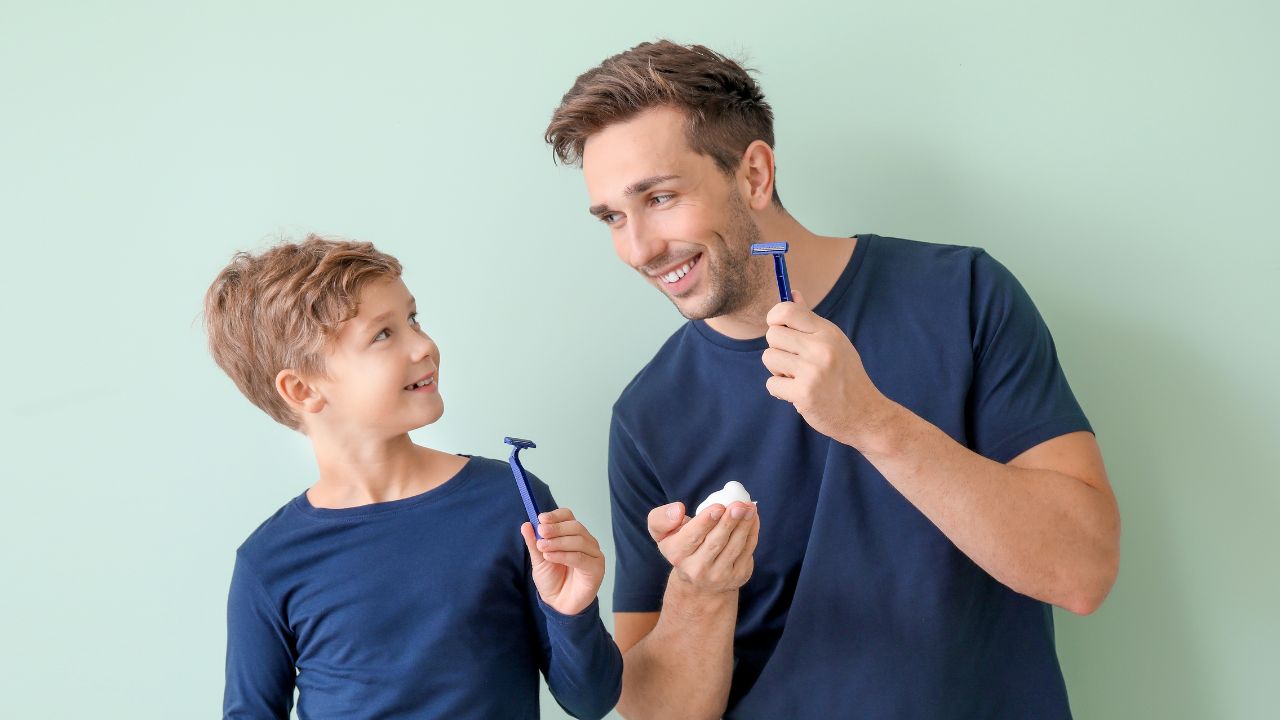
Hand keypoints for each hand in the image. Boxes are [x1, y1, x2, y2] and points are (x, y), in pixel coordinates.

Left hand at [521, 508, 604, 615]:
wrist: (558, 604)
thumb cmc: (552, 580)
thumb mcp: (538, 559)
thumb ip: (534, 543)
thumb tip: (526, 524)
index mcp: (573, 535)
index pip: (568, 517)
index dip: (555, 516)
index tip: (541, 518)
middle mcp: (586, 542)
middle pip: (575, 526)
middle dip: (556, 528)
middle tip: (541, 532)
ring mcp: (593, 555)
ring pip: (579, 540)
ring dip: (558, 542)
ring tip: (542, 547)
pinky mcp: (596, 569)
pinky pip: (580, 558)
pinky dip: (564, 555)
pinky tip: (550, 557)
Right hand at [645, 500, 758, 594]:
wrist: (698, 582)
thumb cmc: (682, 546)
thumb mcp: (662, 533)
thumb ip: (661, 518)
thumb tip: (678, 509)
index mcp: (676, 554)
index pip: (691, 537)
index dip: (706, 521)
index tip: (718, 507)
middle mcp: (696, 570)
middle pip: (716, 542)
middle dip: (729, 522)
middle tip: (739, 505)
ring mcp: (719, 576)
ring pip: (734, 547)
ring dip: (744, 525)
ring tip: (750, 508)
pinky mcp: (738, 576)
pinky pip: (747, 551)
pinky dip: (752, 532)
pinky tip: (753, 518)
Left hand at [762, 290, 896, 449]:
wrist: (866, 414)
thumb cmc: (846, 376)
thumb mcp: (834, 342)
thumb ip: (809, 321)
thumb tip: (792, 292)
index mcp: (828, 332)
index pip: (787, 310)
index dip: (775, 317)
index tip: (779, 328)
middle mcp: (821, 348)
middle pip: (772, 334)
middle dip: (777, 348)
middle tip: (793, 361)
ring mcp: (812, 371)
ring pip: (769, 357)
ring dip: (777, 370)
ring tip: (797, 378)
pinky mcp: (804, 393)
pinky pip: (771, 383)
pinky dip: (780, 390)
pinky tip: (797, 394)